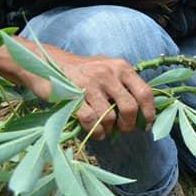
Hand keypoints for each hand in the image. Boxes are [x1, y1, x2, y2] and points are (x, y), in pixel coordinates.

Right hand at [26, 51, 155, 139]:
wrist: (47, 63)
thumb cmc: (83, 71)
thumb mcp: (108, 69)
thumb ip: (124, 85)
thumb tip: (142, 111)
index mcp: (122, 67)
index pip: (145, 92)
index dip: (149, 112)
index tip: (146, 125)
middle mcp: (109, 74)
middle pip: (130, 107)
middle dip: (129, 124)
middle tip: (124, 130)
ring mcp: (90, 84)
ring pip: (109, 117)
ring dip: (109, 130)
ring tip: (106, 131)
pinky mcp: (73, 95)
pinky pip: (90, 120)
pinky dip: (95, 131)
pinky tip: (96, 133)